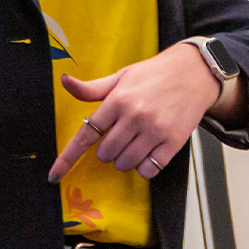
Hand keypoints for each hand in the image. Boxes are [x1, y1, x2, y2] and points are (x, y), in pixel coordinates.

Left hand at [48, 43, 220, 180]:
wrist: (194, 72)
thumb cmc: (155, 74)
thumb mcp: (122, 76)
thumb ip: (93, 88)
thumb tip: (65, 82)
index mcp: (118, 100)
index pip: (86, 134)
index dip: (67, 158)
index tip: (54, 175)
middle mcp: (134, 116)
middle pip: (106, 153)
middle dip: (108, 150)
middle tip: (121, 136)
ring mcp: (155, 130)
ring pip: (125, 163)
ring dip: (125, 160)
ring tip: (135, 143)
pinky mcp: (173, 142)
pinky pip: (149, 170)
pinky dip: (144, 167)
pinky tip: (149, 153)